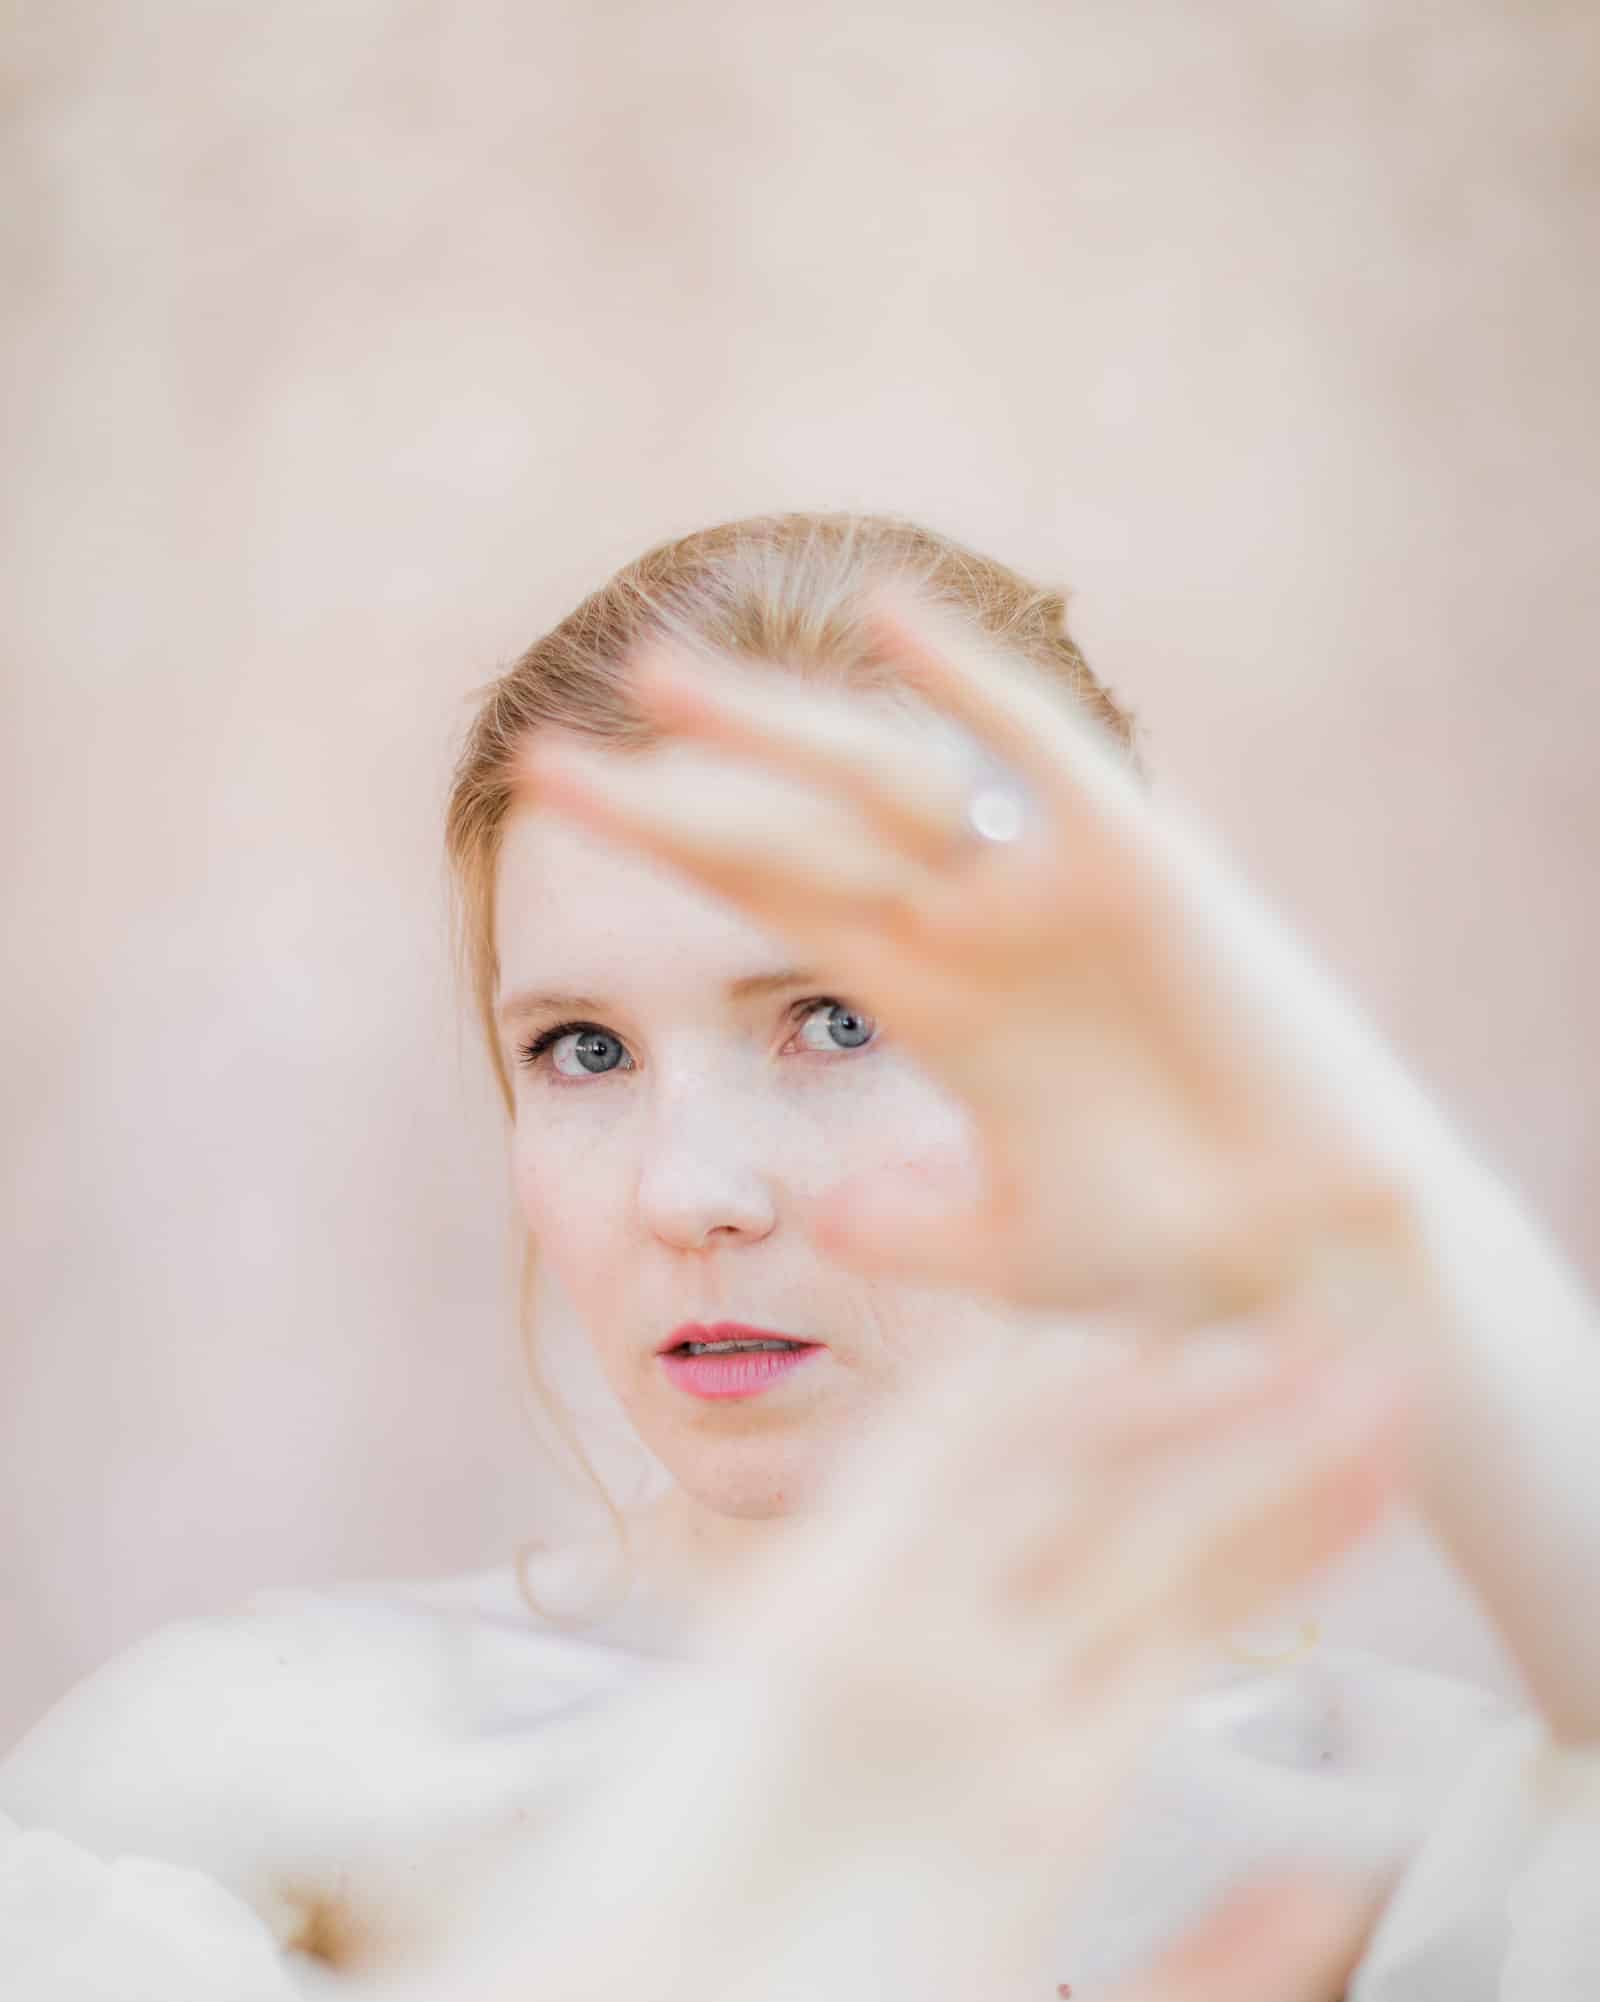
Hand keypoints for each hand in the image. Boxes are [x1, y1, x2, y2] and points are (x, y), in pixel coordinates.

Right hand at [0, 1322, 1406, 2001]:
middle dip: (1269, 1449)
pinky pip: (917, 1482)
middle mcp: (985, 1695)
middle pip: (1152, 1535)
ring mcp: (901, 1648)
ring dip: (1173, 1407)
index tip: (1388, 1469)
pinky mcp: (808, 1624)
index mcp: (1046, 1785)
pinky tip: (1102, 1345)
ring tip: (1294, 1332)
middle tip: (1384, 1358)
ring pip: (1061, 1488)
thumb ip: (1212, 1981)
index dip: (1295, 1540)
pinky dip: (1005, 1407)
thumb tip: (1348, 1885)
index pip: (1193, 1621)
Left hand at [523, 594, 1415, 1321]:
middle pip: (793, 838)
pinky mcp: (1138, 870)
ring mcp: (1046, 889)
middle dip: (673, 800)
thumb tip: (821, 1210)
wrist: (1311, 1249)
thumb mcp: (1011, 1246)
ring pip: (888, 785)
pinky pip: (1043, 759)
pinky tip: (889, 624)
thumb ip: (914, 1222)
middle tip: (547, 763)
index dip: (658, 851)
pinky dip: (975, 688)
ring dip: (778, 734)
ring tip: (658, 687)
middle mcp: (972, 926)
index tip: (546, 814)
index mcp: (929, 998)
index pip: (762, 902)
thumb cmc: (1173, 1252)